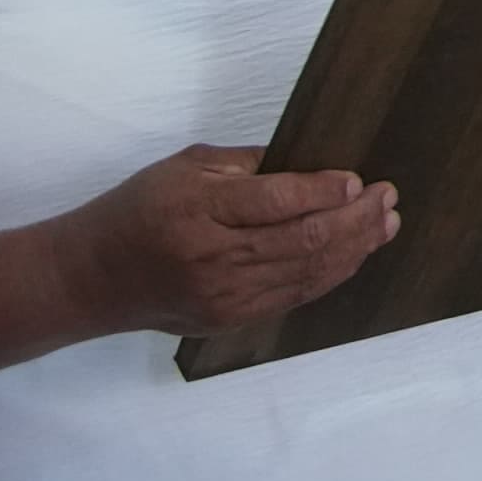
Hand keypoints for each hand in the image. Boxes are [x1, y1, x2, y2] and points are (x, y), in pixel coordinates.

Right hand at [49, 145, 394, 338]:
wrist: (93, 277)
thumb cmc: (138, 211)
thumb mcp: (183, 167)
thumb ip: (245, 165)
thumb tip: (309, 161)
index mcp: (199, 209)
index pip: (276, 201)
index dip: (325, 191)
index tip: (359, 179)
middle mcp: (213, 257)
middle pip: (303, 240)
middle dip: (356, 218)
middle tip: (388, 197)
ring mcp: (224, 296)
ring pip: (307, 273)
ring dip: (355, 248)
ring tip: (385, 224)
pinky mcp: (231, 319)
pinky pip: (295, 296)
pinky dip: (331, 274)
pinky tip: (354, 254)